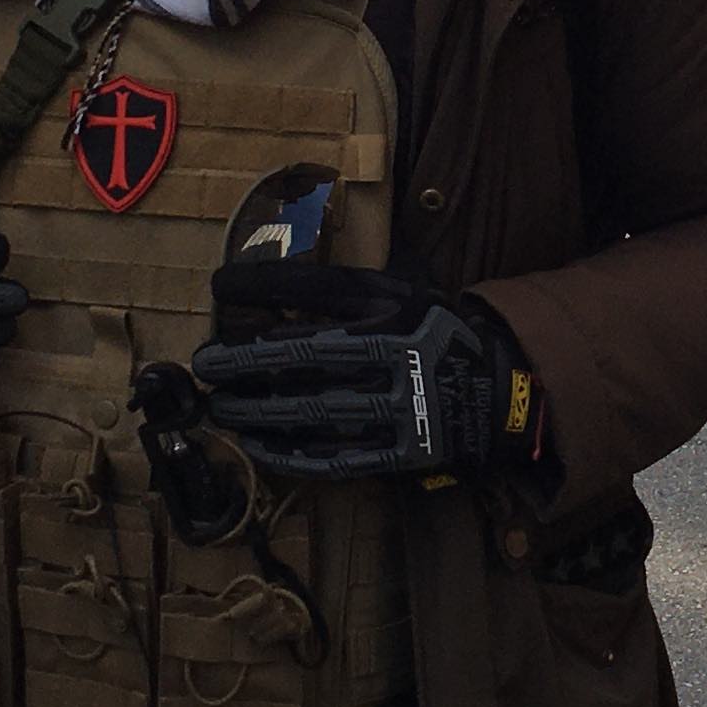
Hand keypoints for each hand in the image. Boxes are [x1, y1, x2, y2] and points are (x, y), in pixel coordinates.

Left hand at [188, 264, 545, 482]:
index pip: (319, 287)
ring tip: (221, 407)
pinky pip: (337, 456)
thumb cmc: (436, 336)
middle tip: (206, 362)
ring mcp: (398, 404)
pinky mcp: (401, 450)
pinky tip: (257, 447)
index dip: (264, 285)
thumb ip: (353, 282)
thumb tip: (286, 251)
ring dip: (259, 409)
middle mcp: (395, 351)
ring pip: (314, 408)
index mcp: (394, 307)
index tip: (219, 286)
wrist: (501, 392)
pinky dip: (292, 454)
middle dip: (246, 357)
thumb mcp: (406, 291)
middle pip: (306, 353)